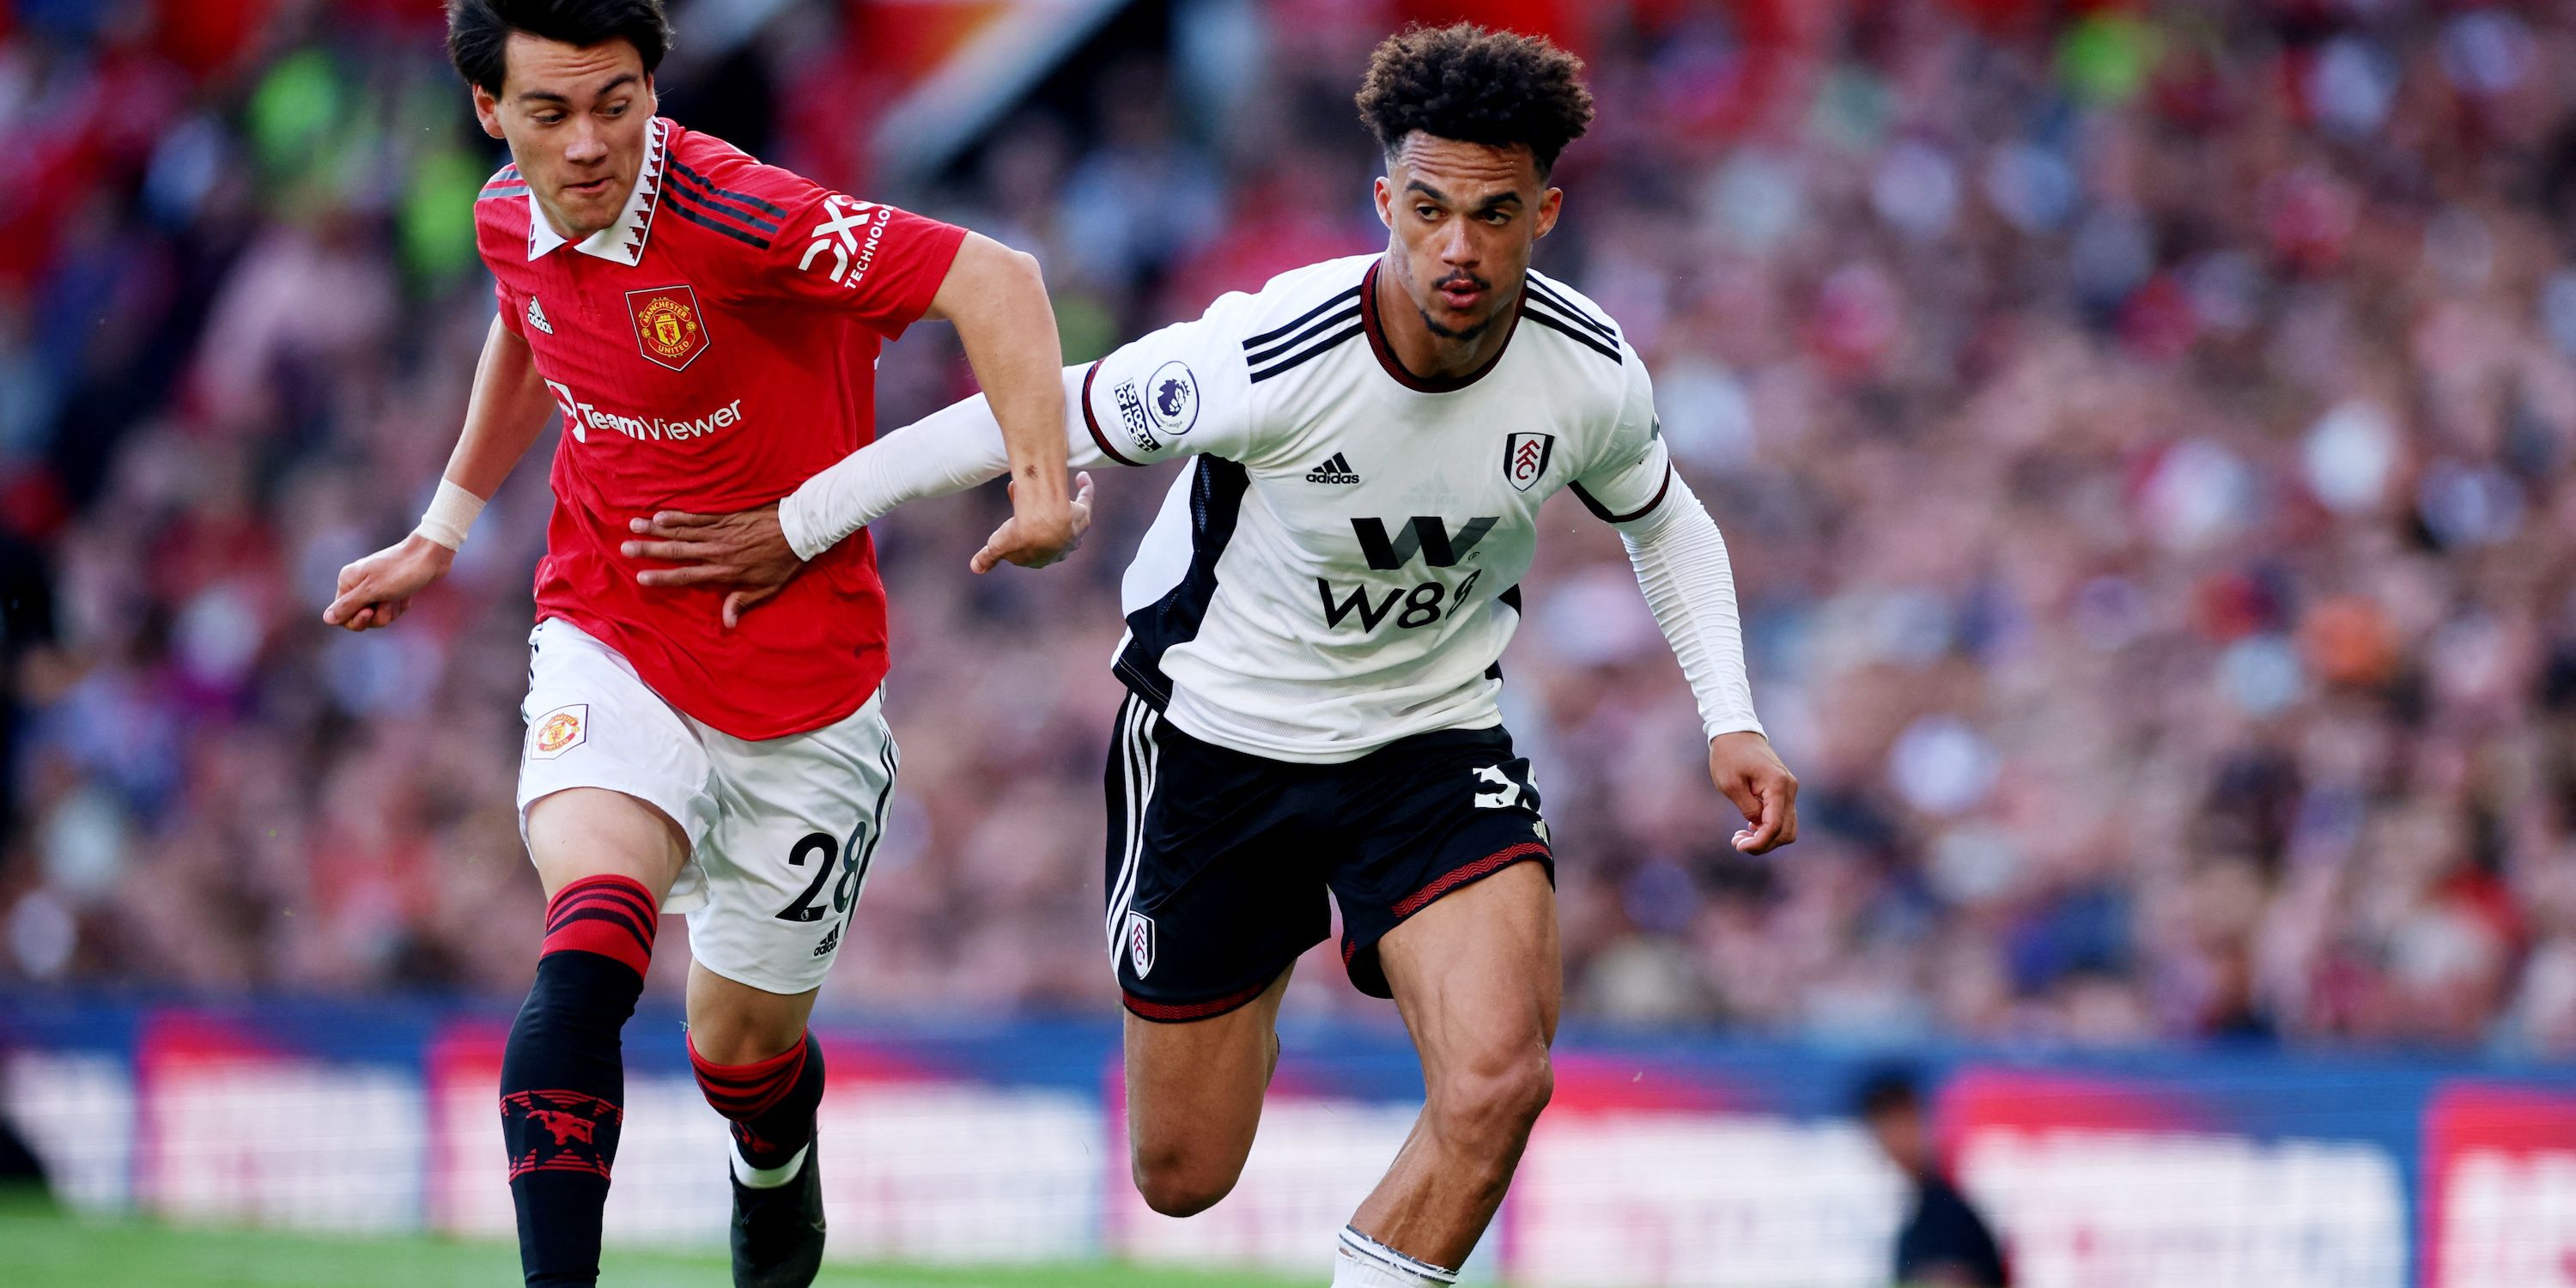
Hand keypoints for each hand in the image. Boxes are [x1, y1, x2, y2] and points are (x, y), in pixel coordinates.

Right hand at [321, 534, 454, 630]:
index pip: (342, 616)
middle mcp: (358, 584)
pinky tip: (407, 596)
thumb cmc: (401, 571)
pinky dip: (400, 606)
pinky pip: (392, 610)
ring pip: (378, 616)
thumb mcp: (372, 591)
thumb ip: (348, 606)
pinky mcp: (392, 591)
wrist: (431, 556)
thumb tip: (327, 619)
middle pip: (361, 618)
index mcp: (347, 581)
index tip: (370, 612)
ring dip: (391, 611)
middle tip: (388, 602)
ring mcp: (376, 587)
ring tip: (400, 596)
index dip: (357, 620)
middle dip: (377, 616)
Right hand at [623, 503, 802, 629]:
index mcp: (725, 571)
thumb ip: (742, 602)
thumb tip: (727, 623)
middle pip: (678, 550)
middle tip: (626, 547)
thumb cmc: (782, 562)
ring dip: (656, 528)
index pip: (687, 575)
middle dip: (650, 549)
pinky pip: (697, 515)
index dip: (663, 576)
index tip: (641, 576)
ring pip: (682, 530)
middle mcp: (717, 550)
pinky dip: (678, 515)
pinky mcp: (726, 516)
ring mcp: (720, 531)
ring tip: (634, 525)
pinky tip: (660, 514)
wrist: (798, 529)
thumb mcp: (767, 588)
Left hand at [970, 471, 1092, 573]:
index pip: (1034, 551)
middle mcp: (1063, 549)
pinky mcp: (1083, 515)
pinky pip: (1087, 500)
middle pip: (1052, 534)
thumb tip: (976, 568)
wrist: (1043, 523)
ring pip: (1071, 517)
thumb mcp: (999, 545)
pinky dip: (1086, 489)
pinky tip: (1081, 477)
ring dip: (1062, 506)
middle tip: (1024, 504)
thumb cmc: (1020, 534)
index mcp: (1042, 558)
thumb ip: (989, 556)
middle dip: (1040, 521)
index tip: (1014, 525)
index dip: (1024, 539)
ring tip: (1050, 492)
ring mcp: (1075, 532)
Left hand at [1710, 731, 1798, 854]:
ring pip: (1788, 827)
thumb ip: (1748, 809)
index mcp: (1777, 785)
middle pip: (1786, 832)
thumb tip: (1759, 827)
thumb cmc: (1729, 755)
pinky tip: (1750, 827)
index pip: (1775, 826)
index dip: (1759, 843)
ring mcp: (1789, 789)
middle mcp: (1789, 788)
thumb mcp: (1731, 785)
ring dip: (1767, 838)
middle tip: (1738, 842)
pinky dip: (1769, 827)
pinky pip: (1783, 817)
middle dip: (1764, 844)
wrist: (1736, 731)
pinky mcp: (1784, 789)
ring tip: (1741, 836)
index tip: (1738, 846)